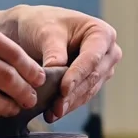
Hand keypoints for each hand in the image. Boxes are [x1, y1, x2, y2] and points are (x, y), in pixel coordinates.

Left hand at [6, 5, 121, 120]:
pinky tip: (54, 113)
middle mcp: (107, 53)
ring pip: (88, 91)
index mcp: (101, 33)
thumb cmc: (42, 24)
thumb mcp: (46, 32)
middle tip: (56, 107)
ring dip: (70, 104)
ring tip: (53, 113)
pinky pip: (81, 97)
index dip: (78, 75)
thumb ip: (53, 50)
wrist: (31, 31)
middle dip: (73, 94)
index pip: (92, 58)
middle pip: (92, 77)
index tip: (63, 89)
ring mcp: (100, 69)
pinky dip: (67, 106)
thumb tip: (56, 69)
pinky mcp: (89, 82)